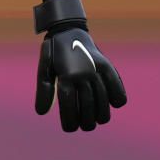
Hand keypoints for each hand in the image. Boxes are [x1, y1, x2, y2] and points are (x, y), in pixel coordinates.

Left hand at [33, 0, 126, 131]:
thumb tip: (41, 113)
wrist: (67, 29)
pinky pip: (117, 89)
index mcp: (65, 75)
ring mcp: (96, 70)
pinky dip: (116, 99)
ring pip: (103, 102)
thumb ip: (43, 90)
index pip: (68, 106)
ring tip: (95, 121)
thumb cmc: (53, 53)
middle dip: (85, 122)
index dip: (70, 120)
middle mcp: (82, 74)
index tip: (69, 129)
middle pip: (87, 107)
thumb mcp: (44, 68)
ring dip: (100, 116)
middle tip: (83, 126)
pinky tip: (110, 105)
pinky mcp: (107, 67)